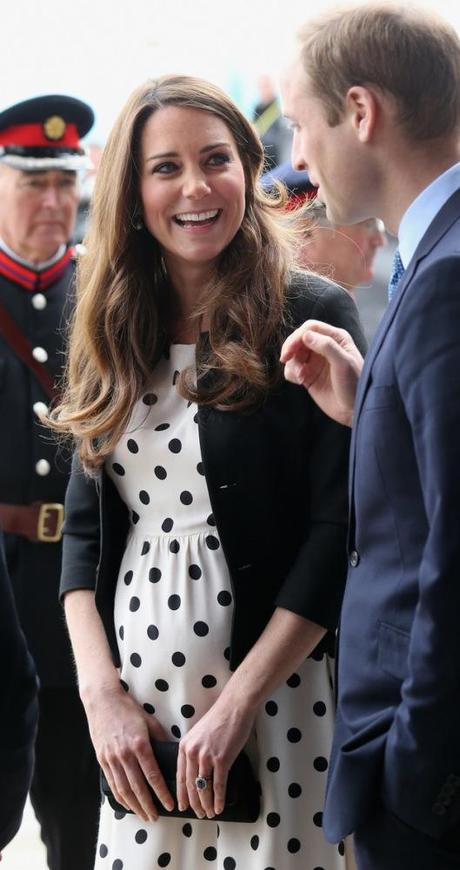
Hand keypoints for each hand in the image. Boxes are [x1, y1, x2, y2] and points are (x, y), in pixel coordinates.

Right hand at [84, 682, 173, 820]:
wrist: (103, 701)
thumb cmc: (128, 709)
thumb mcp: (149, 721)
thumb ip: (161, 738)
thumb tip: (172, 752)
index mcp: (140, 745)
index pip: (153, 775)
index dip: (162, 792)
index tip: (169, 804)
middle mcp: (125, 754)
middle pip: (138, 787)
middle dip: (148, 805)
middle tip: (156, 817)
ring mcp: (112, 758)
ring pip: (124, 789)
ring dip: (134, 805)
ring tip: (143, 815)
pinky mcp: (103, 759)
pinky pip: (112, 783)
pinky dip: (120, 797)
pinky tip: (128, 804)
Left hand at [176, 698, 255, 818]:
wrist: (234, 707)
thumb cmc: (219, 719)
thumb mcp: (198, 734)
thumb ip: (194, 751)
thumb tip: (196, 771)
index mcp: (184, 746)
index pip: (179, 777)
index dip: (181, 795)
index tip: (182, 807)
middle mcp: (192, 753)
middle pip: (190, 786)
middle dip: (194, 804)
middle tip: (199, 814)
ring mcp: (206, 757)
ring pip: (203, 788)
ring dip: (206, 804)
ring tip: (210, 813)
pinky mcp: (222, 759)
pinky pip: (218, 785)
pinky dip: (219, 799)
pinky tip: (220, 807)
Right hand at [280, 319, 363, 425]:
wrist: (353, 410)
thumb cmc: (354, 385)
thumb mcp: (343, 363)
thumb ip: (326, 346)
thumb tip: (306, 335)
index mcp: (336, 338)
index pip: (311, 328)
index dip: (297, 336)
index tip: (290, 350)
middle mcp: (325, 346)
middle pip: (299, 339)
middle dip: (291, 348)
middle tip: (285, 359)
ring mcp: (316, 361)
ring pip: (294, 354)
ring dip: (292, 364)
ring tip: (300, 377)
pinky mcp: (309, 375)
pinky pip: (292, 369)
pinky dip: (292, 374)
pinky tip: (301, 382)